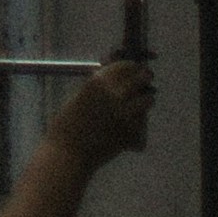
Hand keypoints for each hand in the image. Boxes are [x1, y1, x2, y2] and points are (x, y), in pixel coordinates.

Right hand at [58, 48, 156, 171]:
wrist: (69, 151)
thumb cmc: (69, 121)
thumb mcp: (81, 94)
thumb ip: (100, 85)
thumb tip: (117, 76)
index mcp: (99, 80)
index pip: (126, 65)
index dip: (132, 67)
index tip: (135, 69)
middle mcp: (115, 94)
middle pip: (141, 78)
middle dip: (144, 79)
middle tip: (145, 81)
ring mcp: (126, 114)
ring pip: (148, 100)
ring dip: (145, 100)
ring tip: (140, 103)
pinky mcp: (132, 132)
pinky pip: (143, 122)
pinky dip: (140, 121)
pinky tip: (131, 124)